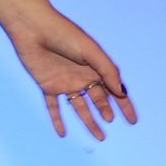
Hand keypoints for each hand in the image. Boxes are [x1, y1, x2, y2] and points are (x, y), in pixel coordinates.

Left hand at [4, 13, 137, 140]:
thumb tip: (121, 93)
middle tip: (110, 123)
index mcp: (96, 67)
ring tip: (98, 137)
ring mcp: (65, 82)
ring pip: (79, 107)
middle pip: (98, 100)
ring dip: (88, 121)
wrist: (33, 28)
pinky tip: (62, 133)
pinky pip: (53, 107)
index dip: (124, 105)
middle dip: (106, 112)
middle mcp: (82, 76)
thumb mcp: (91, 52)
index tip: (132, 121)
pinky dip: (57, 120)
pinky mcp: (47, 85)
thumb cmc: (64, 35)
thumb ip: (107, 72)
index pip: (114, 90)